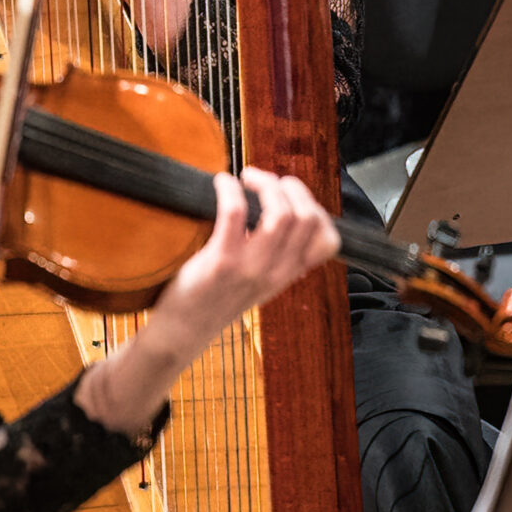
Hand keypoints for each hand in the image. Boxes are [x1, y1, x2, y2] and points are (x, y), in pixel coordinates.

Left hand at [76, 168, 339, 434]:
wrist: (183, 331)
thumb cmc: (215, 297)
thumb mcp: (258, 281)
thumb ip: (275, 255)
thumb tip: (281, 208)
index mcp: (288, 275)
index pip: (328, 241)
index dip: (316, 208)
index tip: (291, 196)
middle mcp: (276, 273)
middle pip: (307, 217)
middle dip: (289, 187)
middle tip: (264, 181)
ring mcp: (250, 269)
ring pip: (281, 213)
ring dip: (265, 184)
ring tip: (246, 179)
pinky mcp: (221, 263)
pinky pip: (235, 212)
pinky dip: (230, 188)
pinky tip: (221, 183)